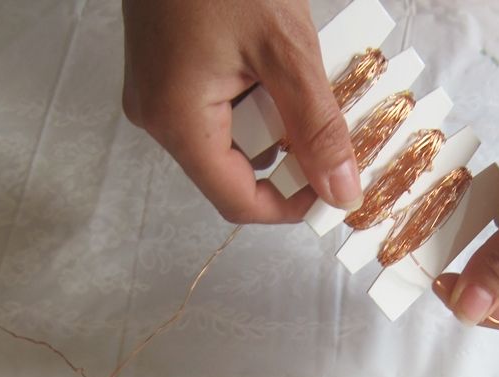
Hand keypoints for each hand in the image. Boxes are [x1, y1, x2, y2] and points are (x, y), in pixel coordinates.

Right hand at [121, 0, 362, 224]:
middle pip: (234, 172)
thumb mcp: (285, 49)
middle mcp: (158, 117)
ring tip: (302, 85)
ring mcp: (157, 93)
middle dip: (287, 157)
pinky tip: (275, 68)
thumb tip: (341, 194)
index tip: (332, 190)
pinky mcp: (165, 72)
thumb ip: (318, 129)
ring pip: (229, 140)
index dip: (290, 206)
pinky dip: (255, 100)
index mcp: (178, 121)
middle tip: (328, 128)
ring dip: (274, 126)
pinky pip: (217, 109)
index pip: (238, 202)